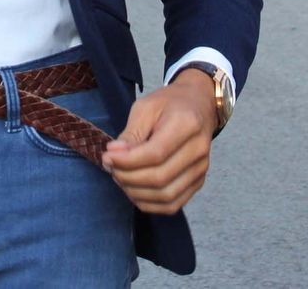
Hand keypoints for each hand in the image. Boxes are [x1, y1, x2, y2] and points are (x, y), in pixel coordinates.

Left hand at [101, 68, 217, 214]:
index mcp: (186, 125)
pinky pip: (173, 204)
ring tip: (119, 177)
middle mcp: (198, 151)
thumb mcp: (145, 107)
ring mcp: (201, 169)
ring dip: (136, 192)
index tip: (107, 156)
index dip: (127, 161)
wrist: (198, 105)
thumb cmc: (169, 104)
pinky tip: (133, 190)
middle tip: (110, 166)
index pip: (155, 154)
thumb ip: (131, 133)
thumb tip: (114, 156)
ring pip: (166, 196)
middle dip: (128, 177)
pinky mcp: (198, 182)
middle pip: (160, 177)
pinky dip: (149, 204)